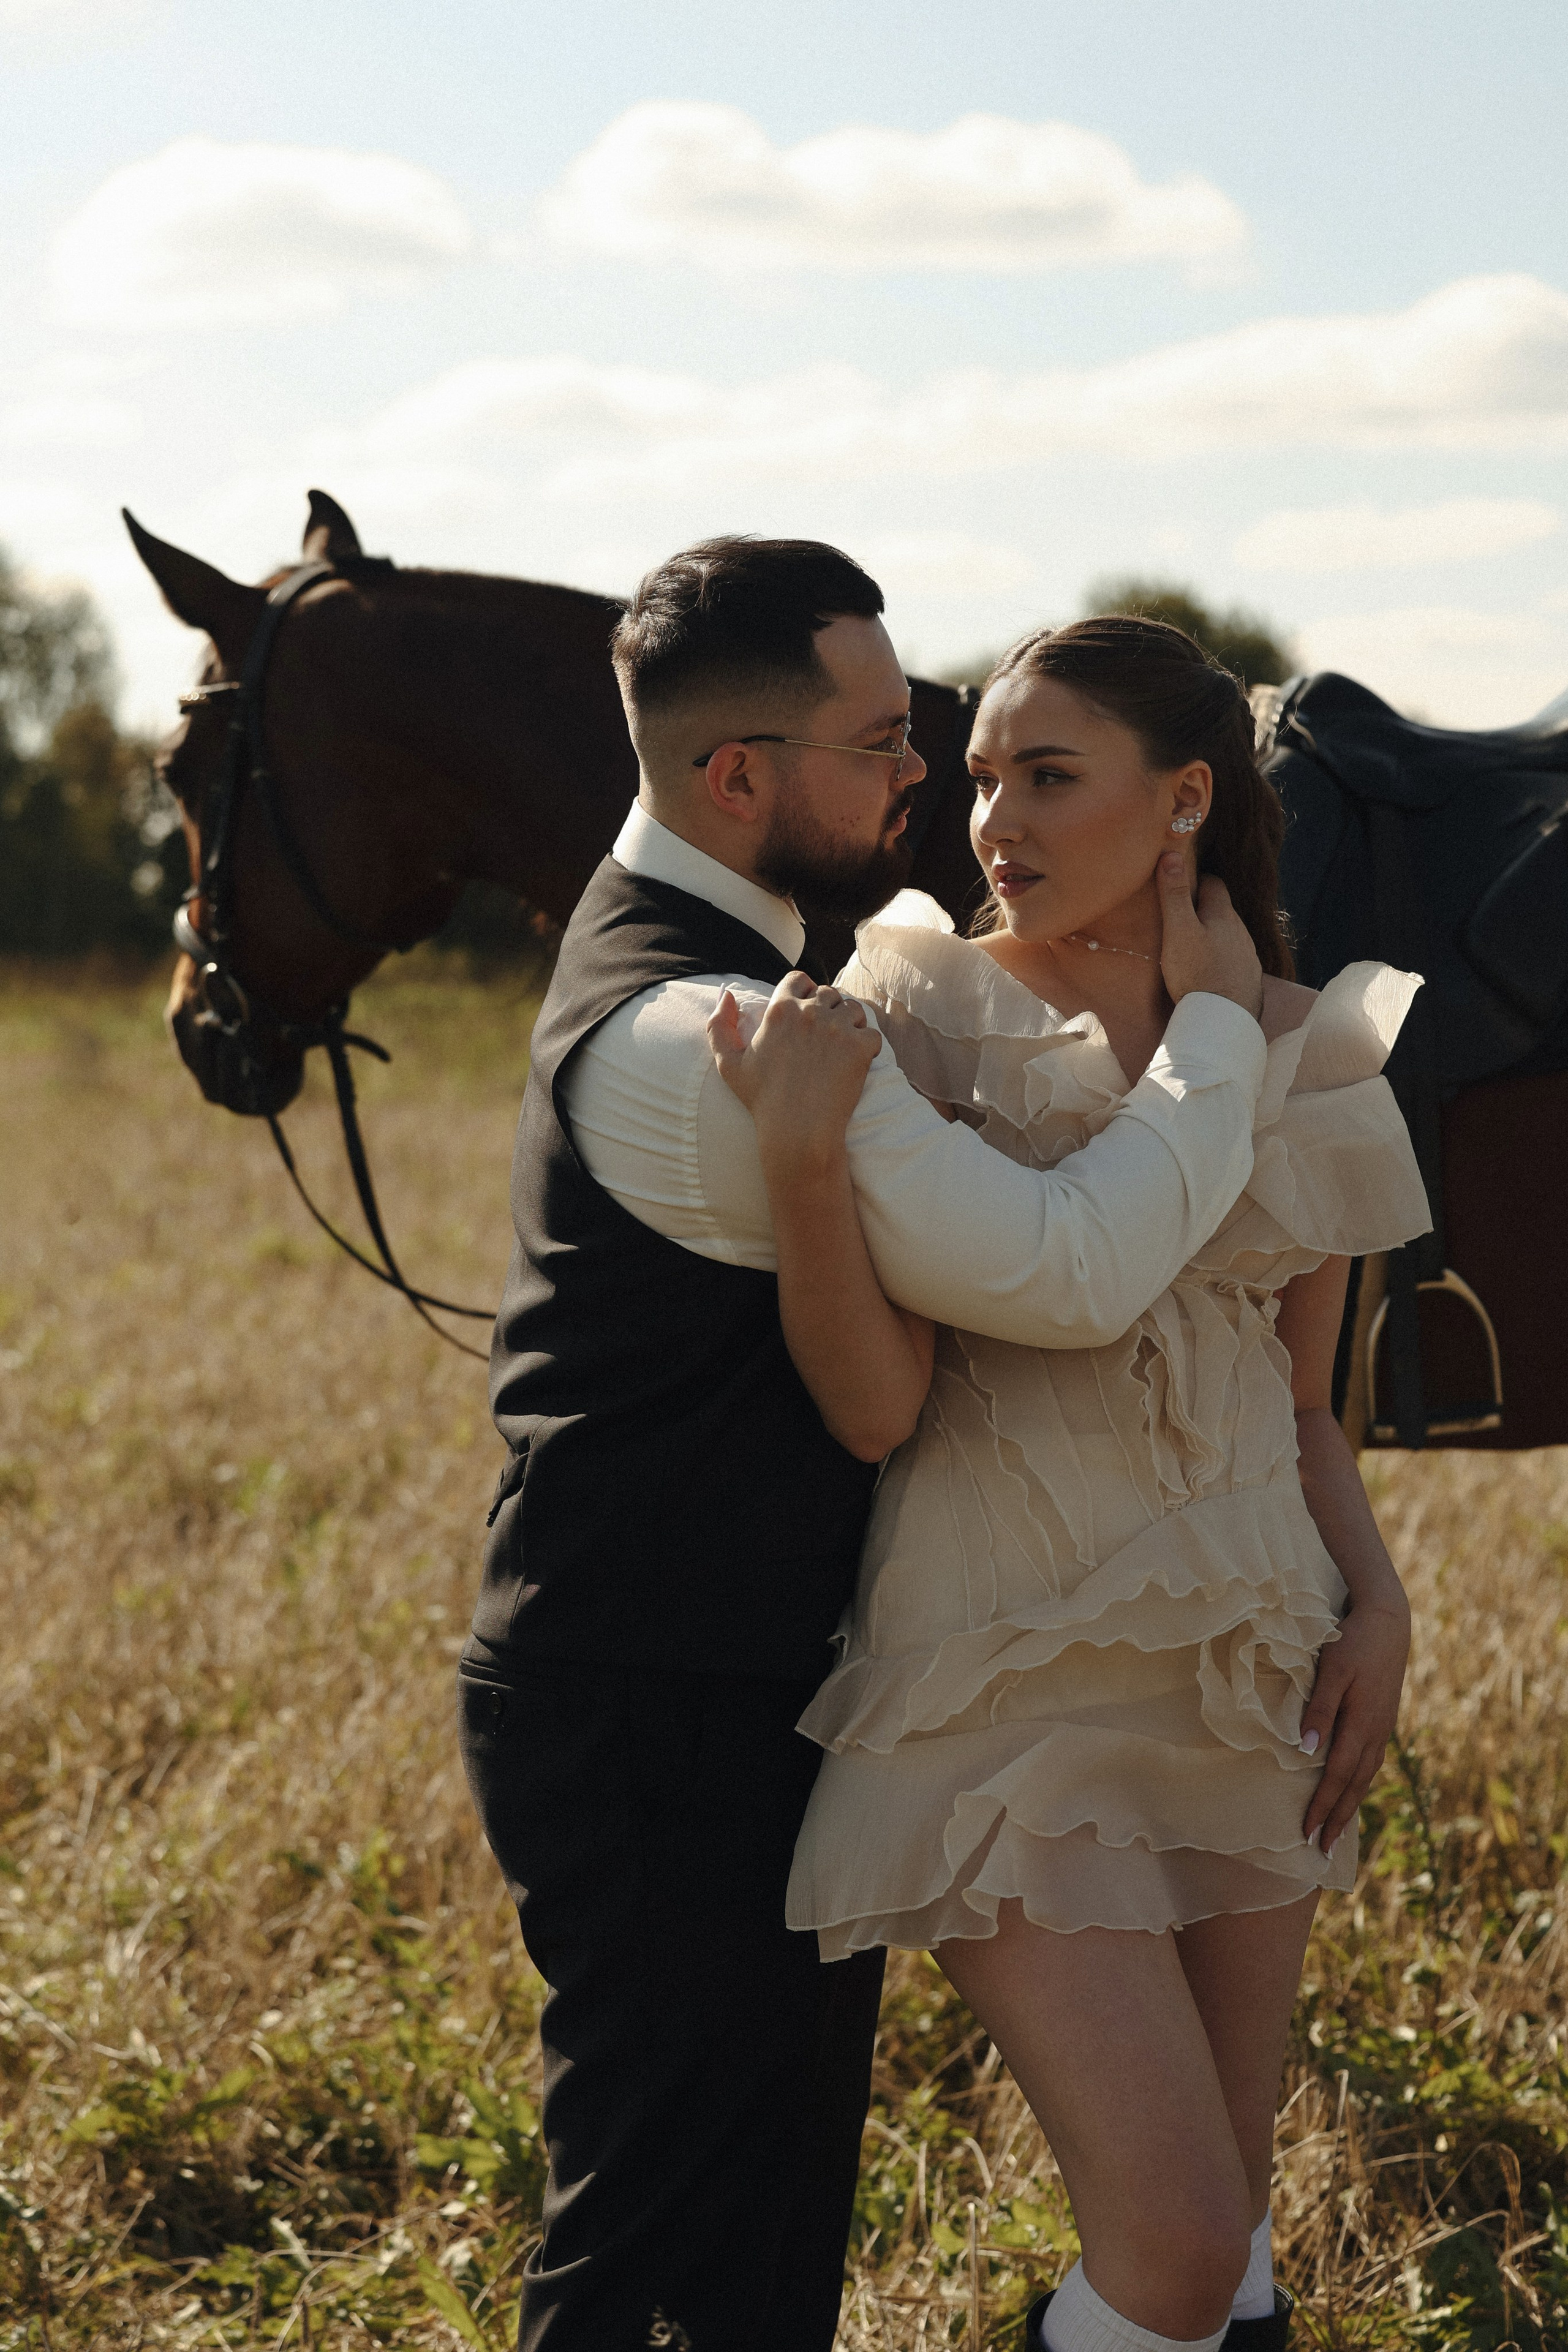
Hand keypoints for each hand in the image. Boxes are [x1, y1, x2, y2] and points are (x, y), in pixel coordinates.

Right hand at [707, 972, 879, 1171]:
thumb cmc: (762, 1100)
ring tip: (841, 1047)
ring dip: (850, 1023)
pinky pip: (871, 1034)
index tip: (807, 1009)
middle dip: (828, 1009)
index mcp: (780, 1010)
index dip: (805, 991)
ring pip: (853, 1009)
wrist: (797, 1131)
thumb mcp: (728, 1063)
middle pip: (828, 993)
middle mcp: (810, 1011)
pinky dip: (867, 1046)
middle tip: (824, 1036)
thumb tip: (725, 994)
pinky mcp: (860, 1047)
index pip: (798, 979)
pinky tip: (855, 1062)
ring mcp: (838, 1028)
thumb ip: (719, 1025)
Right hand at [1158, 859, 1263, 1019]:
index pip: (1214, 884)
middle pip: (1223, 912)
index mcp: (1223, 915)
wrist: (1223, 1020)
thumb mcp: (1178, 930)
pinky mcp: (1249, 981)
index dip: (1197, 880)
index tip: (1181, 885)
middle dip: (1205, 910)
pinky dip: (1222, 961)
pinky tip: (1210, 973)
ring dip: (1215, 937)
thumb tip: (1171, 854)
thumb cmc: (1197, 972)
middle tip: (1181, 917)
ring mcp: (1248, 957)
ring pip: (1230, 937)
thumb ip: (1175, 894)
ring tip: (1194, 947)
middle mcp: (1241, 932)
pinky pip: (1235, 962)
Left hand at [1299, 1591, 1411, 1855]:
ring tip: (1336, 1830)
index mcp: (1363, 1724)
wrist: (1388, 1621)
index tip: (1307, 1833)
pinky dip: (1359, 1784)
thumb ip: (1319, 1709)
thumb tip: (1305, 1750)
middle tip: (1322, 1850)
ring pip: (1365, 1777)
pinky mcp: (1383, 1720)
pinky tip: (1351, 1790)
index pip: (1337, 1776)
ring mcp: (1383, 1728)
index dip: (1321, 1806)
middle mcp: (1376, 1733)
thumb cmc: (1354, 1642)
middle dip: (1337, 1818)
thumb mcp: (1333, 1671)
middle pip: (1355, 1786)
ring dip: (1350, 1805)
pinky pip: (1370, 1762)